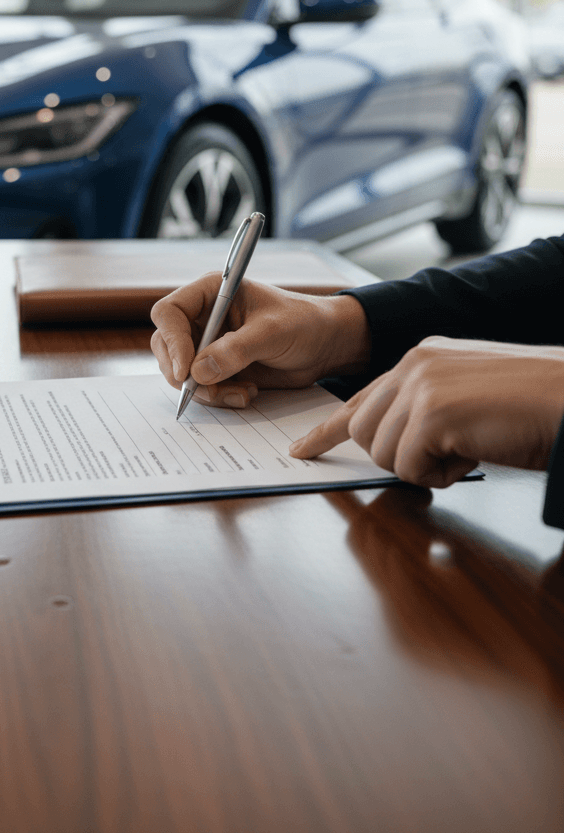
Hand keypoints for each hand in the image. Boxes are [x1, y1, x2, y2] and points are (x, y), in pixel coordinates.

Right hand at [150, 277, 370, 407]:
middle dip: (183, 373)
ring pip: (180, 372)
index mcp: (210, 293)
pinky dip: (218, 396)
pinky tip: (246, 393)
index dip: (172, 341)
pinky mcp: (218, 367)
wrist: (326, 346)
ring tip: (240, 393)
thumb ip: (235, 350)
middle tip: (208, 390)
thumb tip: (198, 372)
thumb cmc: (304, 323)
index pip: (169, 313)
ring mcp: (208, 344)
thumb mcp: (272, 333)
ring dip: (205, 390)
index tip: (185, 370)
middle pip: (166, 346)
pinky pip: (201, 387)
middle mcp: (203, 317)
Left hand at [290, 337, 563, 486]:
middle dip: (399, 456)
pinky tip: (474, 451)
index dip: (327, 430)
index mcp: (421, 358)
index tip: (301, 449)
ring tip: (468, 445)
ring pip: (382, 453)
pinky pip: (409, 467)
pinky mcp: (431, 413)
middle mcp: (413, 364)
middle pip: (363, 433)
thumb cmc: (532, 408)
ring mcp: (420, 386)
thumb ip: (423, 411)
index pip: (359, 399)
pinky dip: (440, 475)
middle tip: (448, 452)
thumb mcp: (466, 400)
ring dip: (423, 466)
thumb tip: (394, 445)